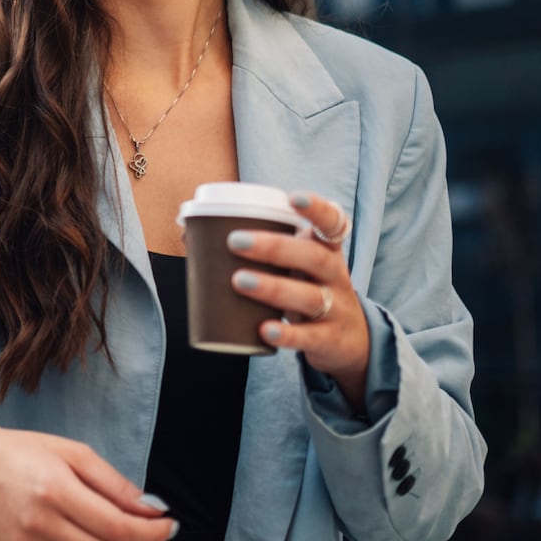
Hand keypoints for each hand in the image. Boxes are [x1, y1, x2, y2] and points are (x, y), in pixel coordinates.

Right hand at [0, 425, 177, 540]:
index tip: (170, 526)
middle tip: (154, 535)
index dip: (152, 534)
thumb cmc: (23, 453)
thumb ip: (114, 483)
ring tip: (127, 539)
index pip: (118, 527)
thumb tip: (152, 509)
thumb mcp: (72, 453)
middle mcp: (40, 523)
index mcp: (56, 489)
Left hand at [227, 191, 369, 401]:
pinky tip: (264, 331)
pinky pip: (310, 337)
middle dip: (275, 247)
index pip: (332, 223)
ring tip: (238, 280)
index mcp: (326, 251)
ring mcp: (336, 309)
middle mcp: (335, 276)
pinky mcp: (329, 340)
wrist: (350, 343)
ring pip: (310, 296)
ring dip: (273, 287)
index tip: (294, 198)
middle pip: (313, 257)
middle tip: (235, 240)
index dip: (316, 209)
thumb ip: (259, 250)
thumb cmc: (307, 290)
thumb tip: (190, 233)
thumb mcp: (296, 269)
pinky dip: (287, 334)